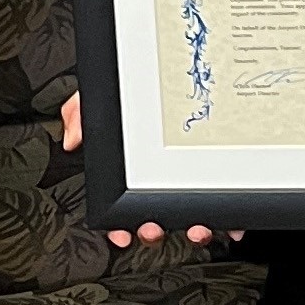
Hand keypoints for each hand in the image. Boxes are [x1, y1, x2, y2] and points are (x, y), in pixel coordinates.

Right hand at [60, 90, 237, 246]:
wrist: (181, 70)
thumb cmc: (136, 88)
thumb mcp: (102, 97)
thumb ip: (81, 113)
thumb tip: (73, 139)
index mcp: (130, 173)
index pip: (120, 209)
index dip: (118, 228)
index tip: (119, 234)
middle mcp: (159, 182)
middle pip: (156, 218)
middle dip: (153, 231)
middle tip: (152, 226)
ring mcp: (188, 185)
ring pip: (190, 218)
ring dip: (193, 231)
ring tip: (194, 228)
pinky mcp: (217, 184)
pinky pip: (225, 209)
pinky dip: (230, 222)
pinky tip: (231, 224)